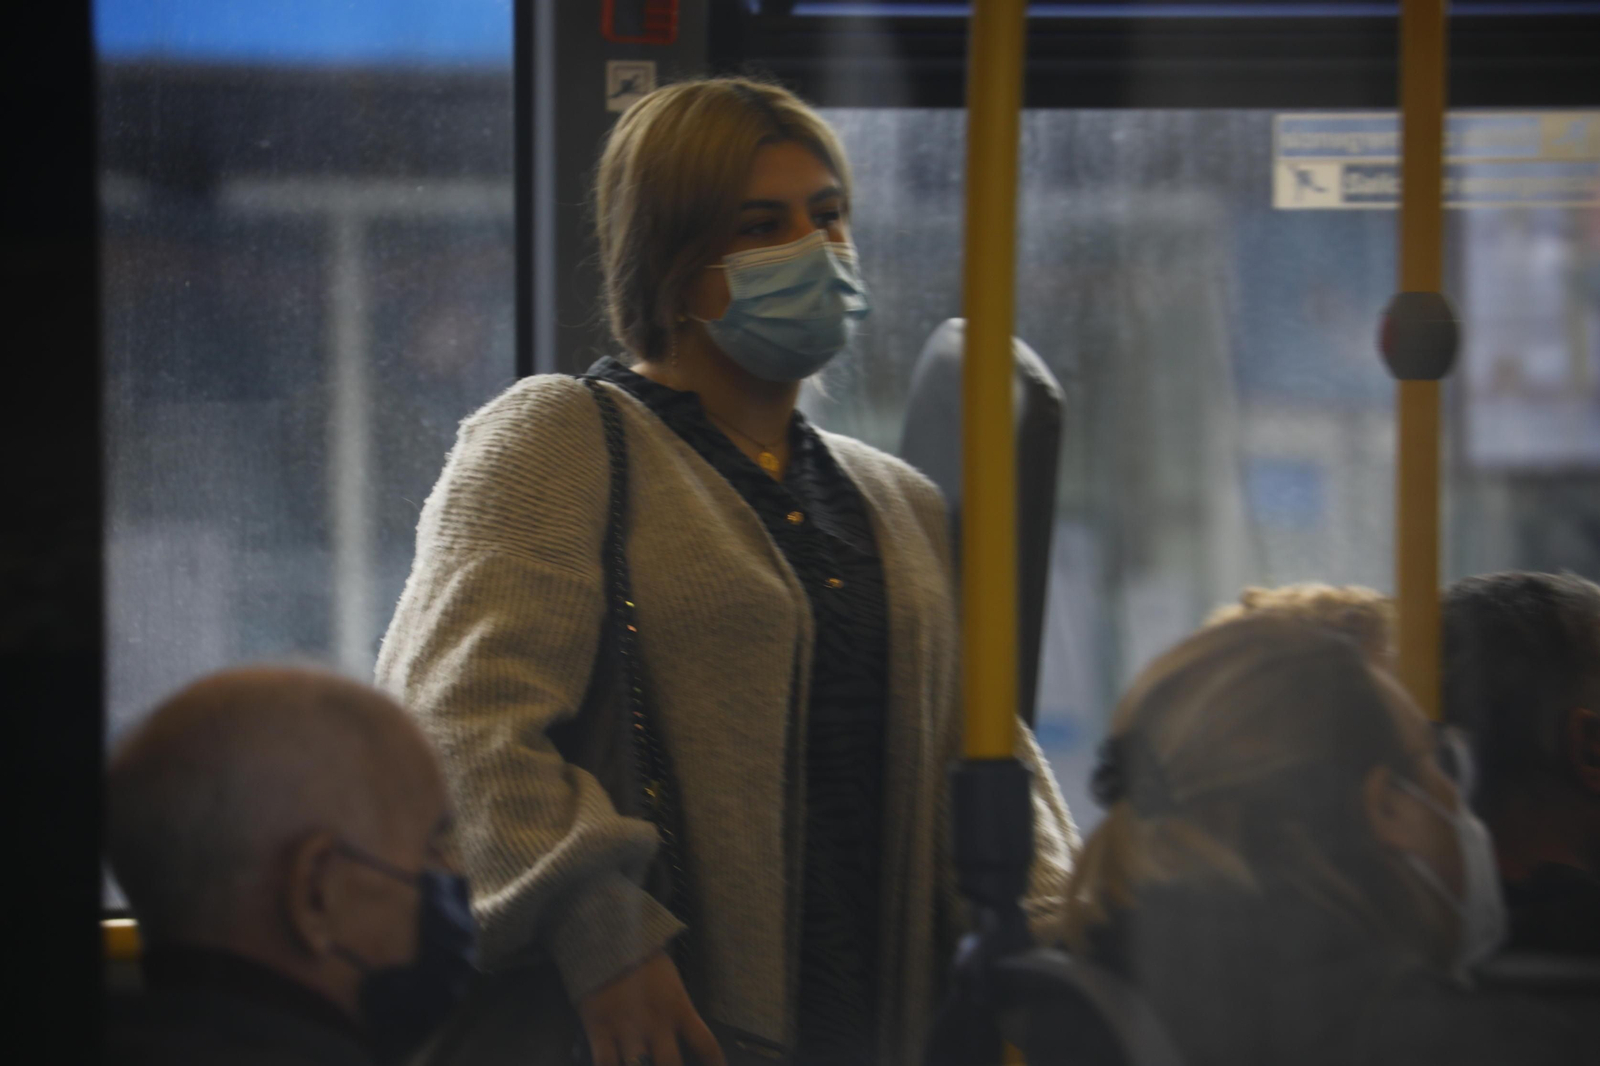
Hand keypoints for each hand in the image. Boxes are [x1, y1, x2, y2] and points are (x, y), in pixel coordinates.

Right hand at [577, 951, 725, 1065]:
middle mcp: (656, 1024)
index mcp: (678, 1008)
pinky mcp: (599, 1029)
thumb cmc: (642, 955)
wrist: (608, 934)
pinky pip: (604, 1064)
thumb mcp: (670, 979)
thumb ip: (676, 1008)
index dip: (715, 1063)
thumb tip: (682, 1032)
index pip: (706, 1044)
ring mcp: (627, 1029)